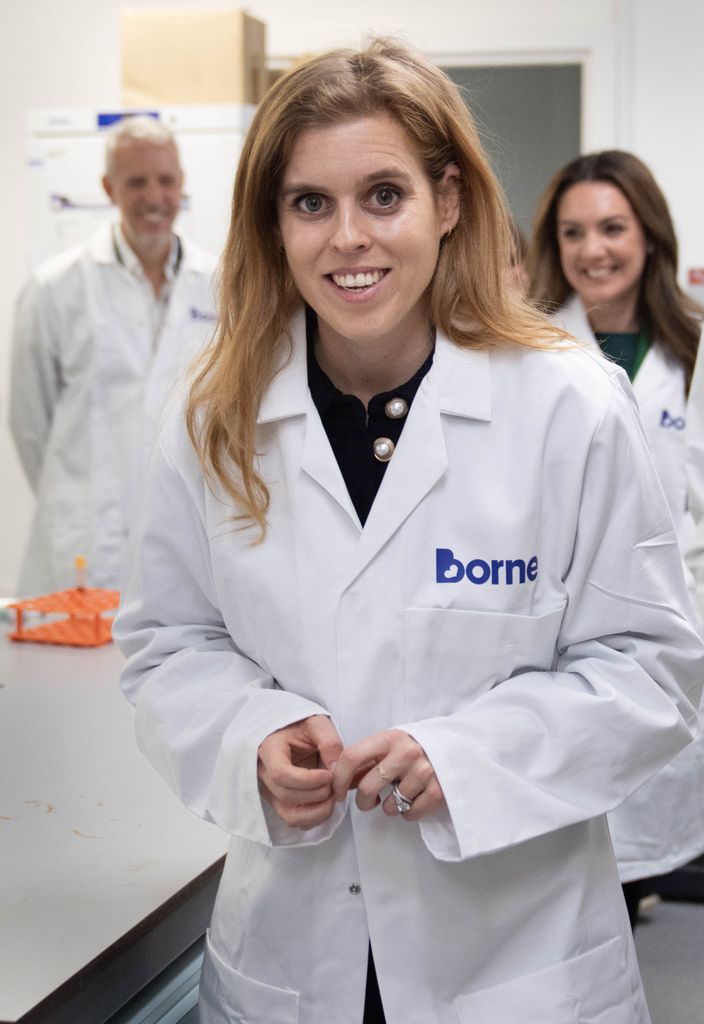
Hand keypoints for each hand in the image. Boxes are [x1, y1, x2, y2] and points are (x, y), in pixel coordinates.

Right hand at [258, 715, 342, 829]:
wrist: (293, 733)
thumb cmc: (302, 727)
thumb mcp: (317, 723)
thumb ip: (329, 742)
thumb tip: (335, 769)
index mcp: (269, 750)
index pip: (281, 774)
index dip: (307, 780)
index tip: (328, 775)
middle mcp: (264, 774)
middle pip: (286, 795)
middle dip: (317, 793)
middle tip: (335, 782)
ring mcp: (270, 791)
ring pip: (289, 814)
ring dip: (316, 812)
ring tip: (333, 796)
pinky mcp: (279, 802)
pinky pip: (293, 820)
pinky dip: (313, 818)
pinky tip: (326, 802)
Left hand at [332, 729, 445, 821]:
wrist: (459, 746)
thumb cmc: (418, 747)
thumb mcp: (393, 743)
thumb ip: (369, 758)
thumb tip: (340, 779)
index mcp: (390, 738)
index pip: (352, 757)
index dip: (340, 778)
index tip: (338, 792)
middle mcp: (406, 753)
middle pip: (368, 787)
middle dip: (363, 802)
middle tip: (368, 803)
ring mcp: (424, 771)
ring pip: (390, 805)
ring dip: (390, 807)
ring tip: (401, 794)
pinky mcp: (439, 790)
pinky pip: (410, 814)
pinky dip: (408, 812)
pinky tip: (415, 799)